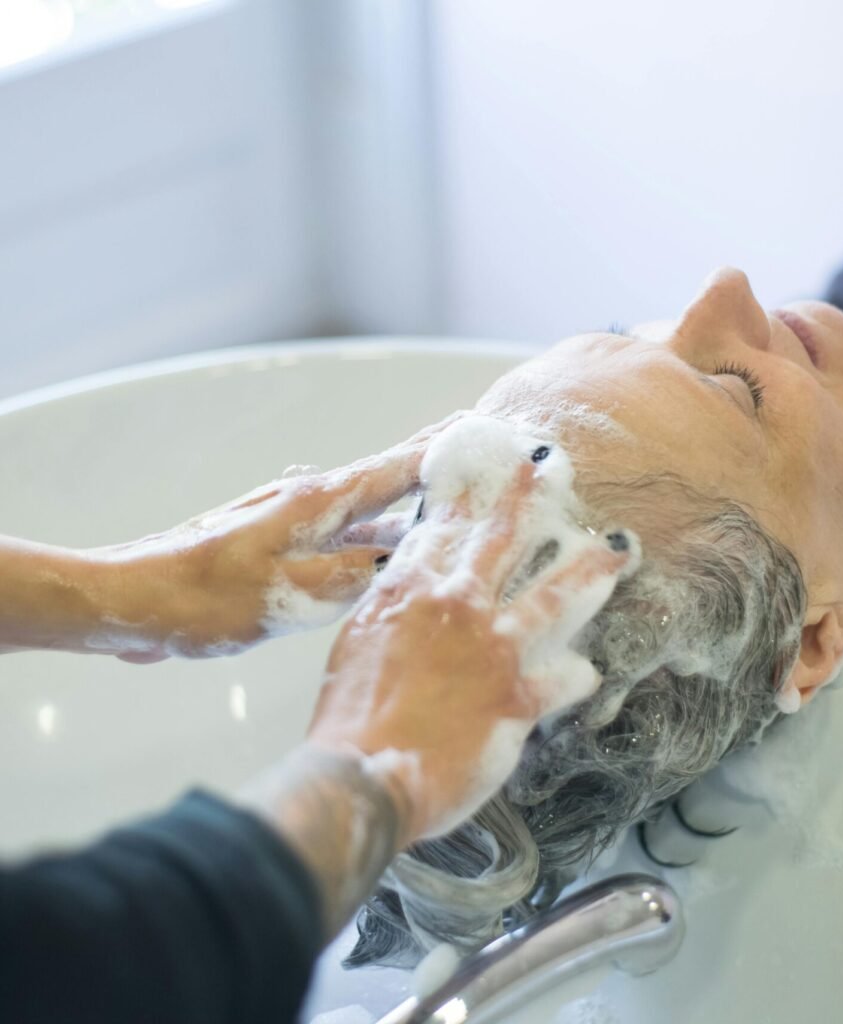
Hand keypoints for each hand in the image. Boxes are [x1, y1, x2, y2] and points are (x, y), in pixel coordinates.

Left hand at [94, 416, 461, 660]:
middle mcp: (311, 503)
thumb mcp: (288, 594)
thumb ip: (351, 573)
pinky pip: (345, 534)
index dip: (442, 450)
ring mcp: (295, 523)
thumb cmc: (202, 596)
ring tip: (452, 498)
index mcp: (317, 504)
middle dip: (434, 463)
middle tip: (478, 448)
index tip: (482, 429)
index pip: (396, 468)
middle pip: (387, 479)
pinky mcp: (280, 546)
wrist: (134, 597)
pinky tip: (394, 546)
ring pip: (368, 510)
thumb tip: (400, 556)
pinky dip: (378, 533)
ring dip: (409, 503)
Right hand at [307, 454, 635, 842]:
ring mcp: (492, 648)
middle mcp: (456, 604)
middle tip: (554, 465)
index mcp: (411, 588)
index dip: (469, 493)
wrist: (363, 775)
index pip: (444, 525)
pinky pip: (565, 678)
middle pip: (502, 537)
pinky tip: (591, 671)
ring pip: (554, 595)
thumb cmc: (351, 716)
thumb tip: (418, 587)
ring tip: (617, 552)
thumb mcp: (361, 641)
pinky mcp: (517, 696)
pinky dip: (578, 674)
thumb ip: (398, 606)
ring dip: (589, 571)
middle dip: (530, 496)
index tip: (488, 469)